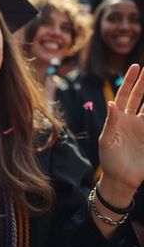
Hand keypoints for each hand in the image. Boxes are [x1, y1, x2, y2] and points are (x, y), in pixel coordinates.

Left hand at [98, 64, 143, 192]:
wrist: (121, 179)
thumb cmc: (109, 160)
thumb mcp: (106, 141)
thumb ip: (111, 122)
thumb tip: (111, 102)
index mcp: (118, 118)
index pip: (124, 95)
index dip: (130, 81)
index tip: (136, 67)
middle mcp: (132, 120)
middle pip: (140, 97)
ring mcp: (143, 128)